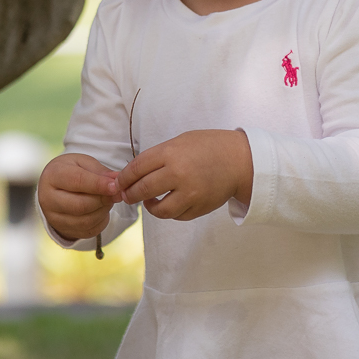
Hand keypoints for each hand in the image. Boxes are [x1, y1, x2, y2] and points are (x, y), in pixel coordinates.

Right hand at [37, 153, 122, 240]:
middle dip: (103, 200)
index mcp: (52, 176)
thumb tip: (117, 180)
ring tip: (109, 200)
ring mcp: (53, 217)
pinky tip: (101, 210)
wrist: (56, 187)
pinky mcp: (63, 230)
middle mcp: (48, 198)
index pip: (77, 181)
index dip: (98, 185)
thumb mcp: (83, 163)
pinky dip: (100, 221)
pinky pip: (88, 231)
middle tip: (116, 194)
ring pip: (85, 221)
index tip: (115, 186)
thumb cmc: (71, 171)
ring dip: (103, 211)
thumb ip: (100, 171)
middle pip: (80, 205)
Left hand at [115, 130, 252, 220]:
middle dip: (130, 194)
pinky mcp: (199, 208)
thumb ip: (157, 157)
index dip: (124, 178)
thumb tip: (133, 173)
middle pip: (143, 189)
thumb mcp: (180, 142)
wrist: (240, 160)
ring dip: (149, 207)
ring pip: (159, 210)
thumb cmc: (207, 147)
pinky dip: (169, 212)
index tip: (119, 182)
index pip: (136, 168)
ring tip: (148, 200)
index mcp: (170, 153)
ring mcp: (190, 193)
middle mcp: (178, 174)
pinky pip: (176, 216)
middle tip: (126, 195)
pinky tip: (167, 203)